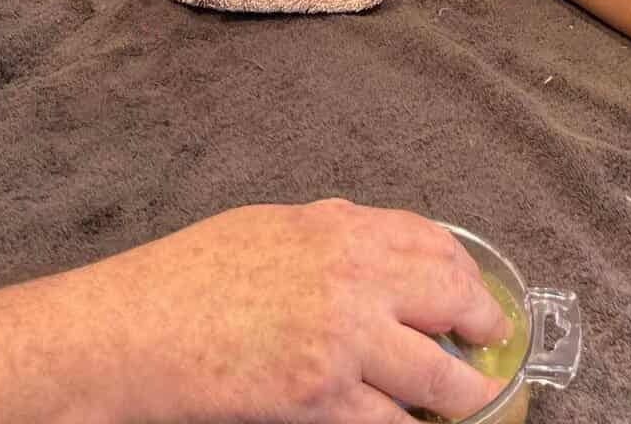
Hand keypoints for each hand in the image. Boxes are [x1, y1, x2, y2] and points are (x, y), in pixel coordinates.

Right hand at [66, 201, 511, 422]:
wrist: (137, 328)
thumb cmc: (189, 277)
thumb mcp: (271, 229)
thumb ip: (329, 234)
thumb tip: (372, 247)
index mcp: (341, 227)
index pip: (432, 241)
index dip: (465, 270)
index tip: (477, 291)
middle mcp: (355, 276)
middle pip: (450, 297)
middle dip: (482, 325)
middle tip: (493, 344)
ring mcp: (343, 339)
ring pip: (436, 374)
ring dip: (465, 395)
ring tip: (477, 402)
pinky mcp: (322, 397)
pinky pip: (388, 423)